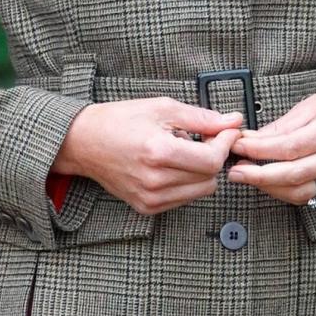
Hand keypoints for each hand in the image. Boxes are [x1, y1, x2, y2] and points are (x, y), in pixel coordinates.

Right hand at [54, 98, 244, 213]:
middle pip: (210, 177)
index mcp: (158, 152)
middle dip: (214, 155)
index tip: (226, 131)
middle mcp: (154, 180)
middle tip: (203, 138)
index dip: (225, 144)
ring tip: (183, 151)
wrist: (84, 142)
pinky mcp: (146, 207)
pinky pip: (184, 198)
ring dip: (201, 171)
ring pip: (201, 191)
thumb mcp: (162, 108)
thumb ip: (202, 118)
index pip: (211, 161)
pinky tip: (172, 165)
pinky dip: (186, 182)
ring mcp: (150, 197)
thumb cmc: (119, 121)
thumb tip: (232, 121)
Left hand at [226, 84, 315, 205]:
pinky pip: (310, 196)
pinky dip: (286, 192)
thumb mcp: (309, 105)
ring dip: (269, 187)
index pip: (291, 147)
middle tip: (235, 171)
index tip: (238, 147)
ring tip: (248, 177)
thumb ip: (280, 127)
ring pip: (301, 192)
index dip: (260, 150)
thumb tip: (249, 140)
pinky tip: (271, 182)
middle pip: (294, 174)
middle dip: (259, 176)